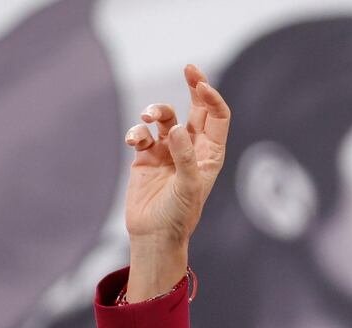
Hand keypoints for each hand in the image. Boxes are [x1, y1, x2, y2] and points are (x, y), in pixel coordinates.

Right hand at [122, 64, 229, 300]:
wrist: (154, 236)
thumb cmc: (179, 216)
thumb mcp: (188, 187)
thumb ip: (184, 156)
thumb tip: (176, 129)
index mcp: (210, 154)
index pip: (217, 117)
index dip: (211, 97)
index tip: (199, 83)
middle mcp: (190, 149)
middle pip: (195, 109)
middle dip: (193, 86)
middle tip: (188, 67)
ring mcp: (167, 152)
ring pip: (164, 118)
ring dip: (156, 111)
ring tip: (149, 118)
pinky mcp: (145, 158)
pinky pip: (141, 134)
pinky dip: (136, 132)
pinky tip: (135, 142)